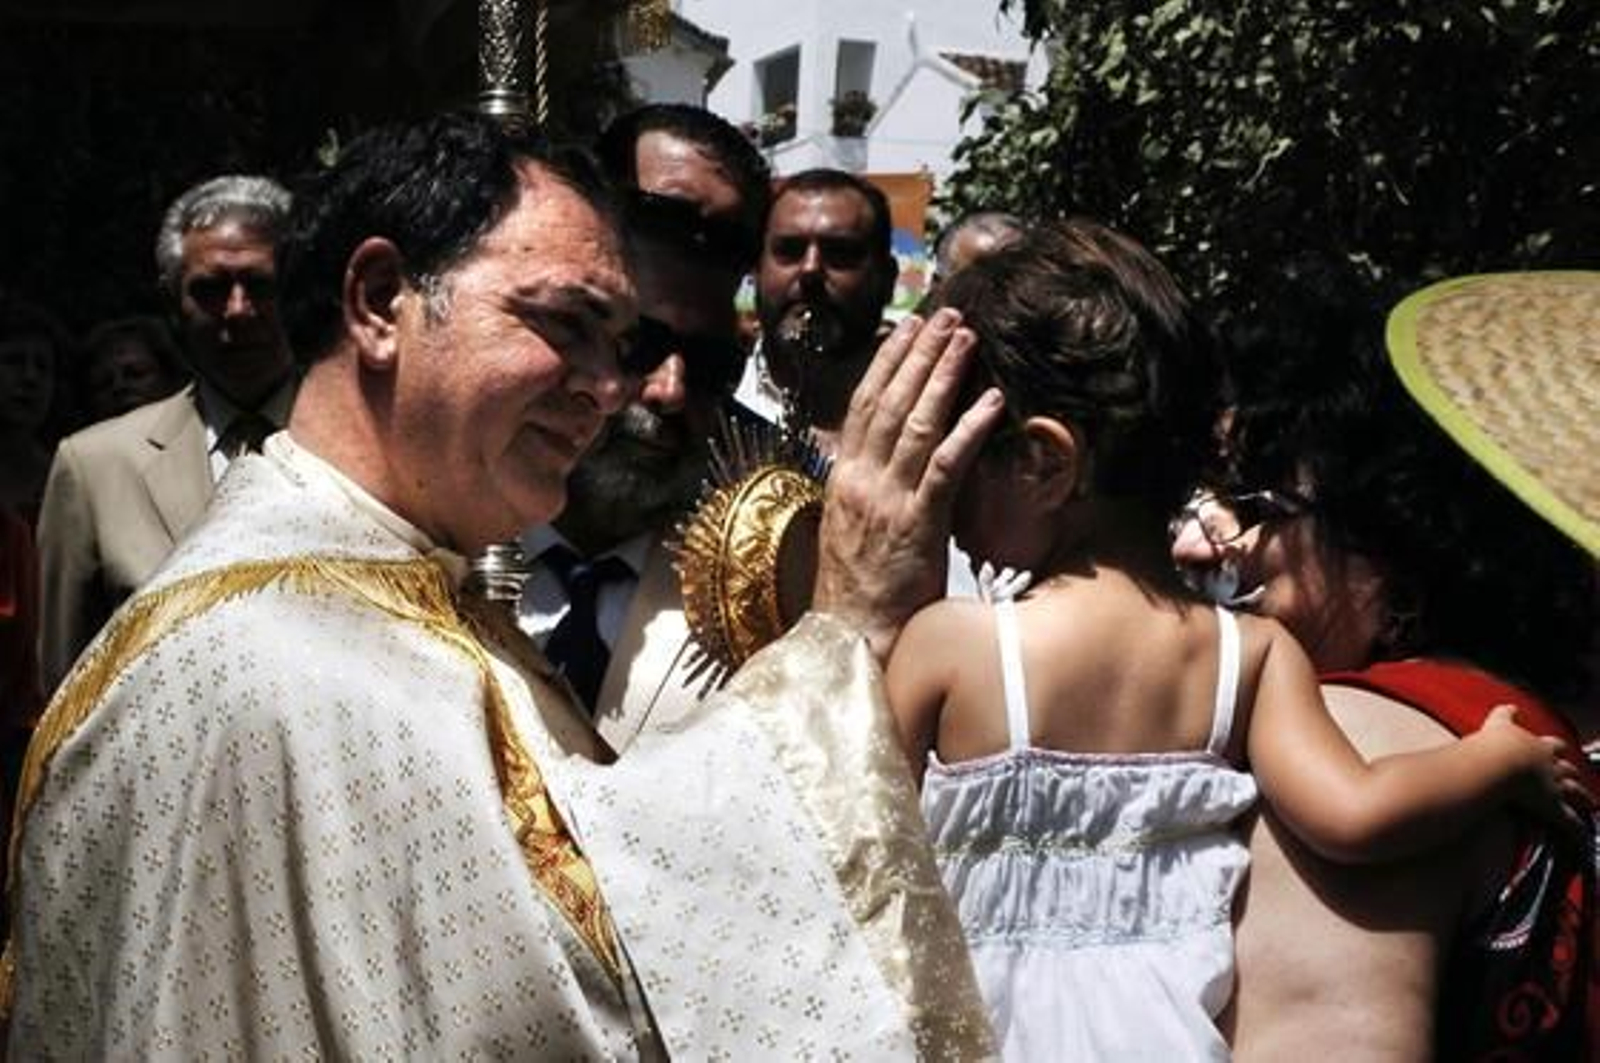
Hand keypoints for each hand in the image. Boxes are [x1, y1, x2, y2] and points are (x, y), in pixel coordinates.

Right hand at [812, 309, 1004, 661]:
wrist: (850, 637)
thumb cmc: (859, 590)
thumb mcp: (853, 528)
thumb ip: (868, 489)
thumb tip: (884, 461)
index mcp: (844, 479)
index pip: (864, 406)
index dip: (887, 363)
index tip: (908, 328)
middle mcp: (860, 480)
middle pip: (890, 401)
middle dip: (918, 354)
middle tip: (945, 314)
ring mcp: (886, 500)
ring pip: (916, 423)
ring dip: (943, 375)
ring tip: (966, 338)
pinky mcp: (916, 524)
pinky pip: (945, 467)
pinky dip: (968, 429)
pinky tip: (991, 402)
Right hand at [1477, 704, 1592, 838]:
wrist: (1498, 762)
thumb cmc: (1496, 744)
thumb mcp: (1498, 724)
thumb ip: (1504, 714)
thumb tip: (1510, 706)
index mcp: (1538, 746)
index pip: (1552, 745)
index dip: (1556, 748)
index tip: (1559, 749)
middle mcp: (1550, 765)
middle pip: (1568, 768)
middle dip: (1573, 772)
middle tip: (1577, 775)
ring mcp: (1554, 786)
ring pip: (1574, 792)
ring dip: (1584, 797)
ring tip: (1592, 804)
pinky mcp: (1551, 806)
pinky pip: (1568, 819)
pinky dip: (1577, 827)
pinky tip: (1584, 834)